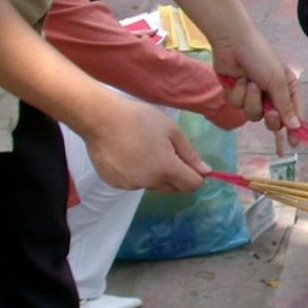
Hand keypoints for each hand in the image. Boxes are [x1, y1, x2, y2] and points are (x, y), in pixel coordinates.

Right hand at [84, 96, 209, 191]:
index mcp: (166, 169)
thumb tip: (205, 171)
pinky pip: (135, 182)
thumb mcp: (172, 131)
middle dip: (177, 175)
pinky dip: (137, 173)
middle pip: (173, 188)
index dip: (196, 176)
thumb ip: (190, 154)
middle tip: (167, 152)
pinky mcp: (115, 184)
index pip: (192, 185)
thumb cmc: (140, 119)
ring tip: (144, 150)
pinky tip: (128, 155)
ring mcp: (130, 185)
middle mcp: (149, 182)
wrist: (101, 119)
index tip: (190, 164)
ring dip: (156, 174)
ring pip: (153, 185)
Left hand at [212, 26, 302, 132]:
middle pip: (273, 121)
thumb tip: (295, 127)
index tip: (294, 145)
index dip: (294, 130)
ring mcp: (253, 96)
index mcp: (287, 89)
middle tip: (269, 112)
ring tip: (249, 82)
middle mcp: (271, 94)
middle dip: (270, 118)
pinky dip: (238, 93)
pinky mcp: (236, 95)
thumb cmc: (262, 57)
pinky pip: (238, 106)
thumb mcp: (278, 81)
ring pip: (253, 114)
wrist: (233, 43)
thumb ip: (286, 106)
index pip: (293, 115)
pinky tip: (237, 79)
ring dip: (251, 100)